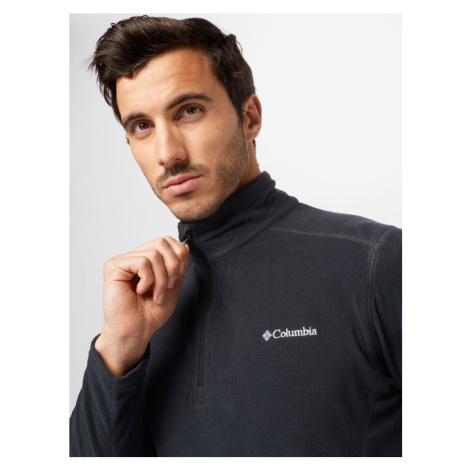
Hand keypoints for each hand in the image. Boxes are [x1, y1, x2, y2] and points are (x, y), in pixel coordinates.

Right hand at [95, 236, 188, 375]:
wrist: (137, 331)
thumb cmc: (151, 313)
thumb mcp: (173, 285)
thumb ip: (179, 266)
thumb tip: (184, 245)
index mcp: (147, 260)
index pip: (167, 241)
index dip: (179, 256)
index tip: (178, 276)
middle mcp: (134, 256)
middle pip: (162, 242)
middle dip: (173, 266)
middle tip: (169, 286)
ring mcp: (123, 260)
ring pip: (153, 254)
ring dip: (161, 279)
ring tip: (155, 295)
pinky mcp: (114, 266)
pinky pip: (142, 262)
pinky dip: (148, 280)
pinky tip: (139, 291)